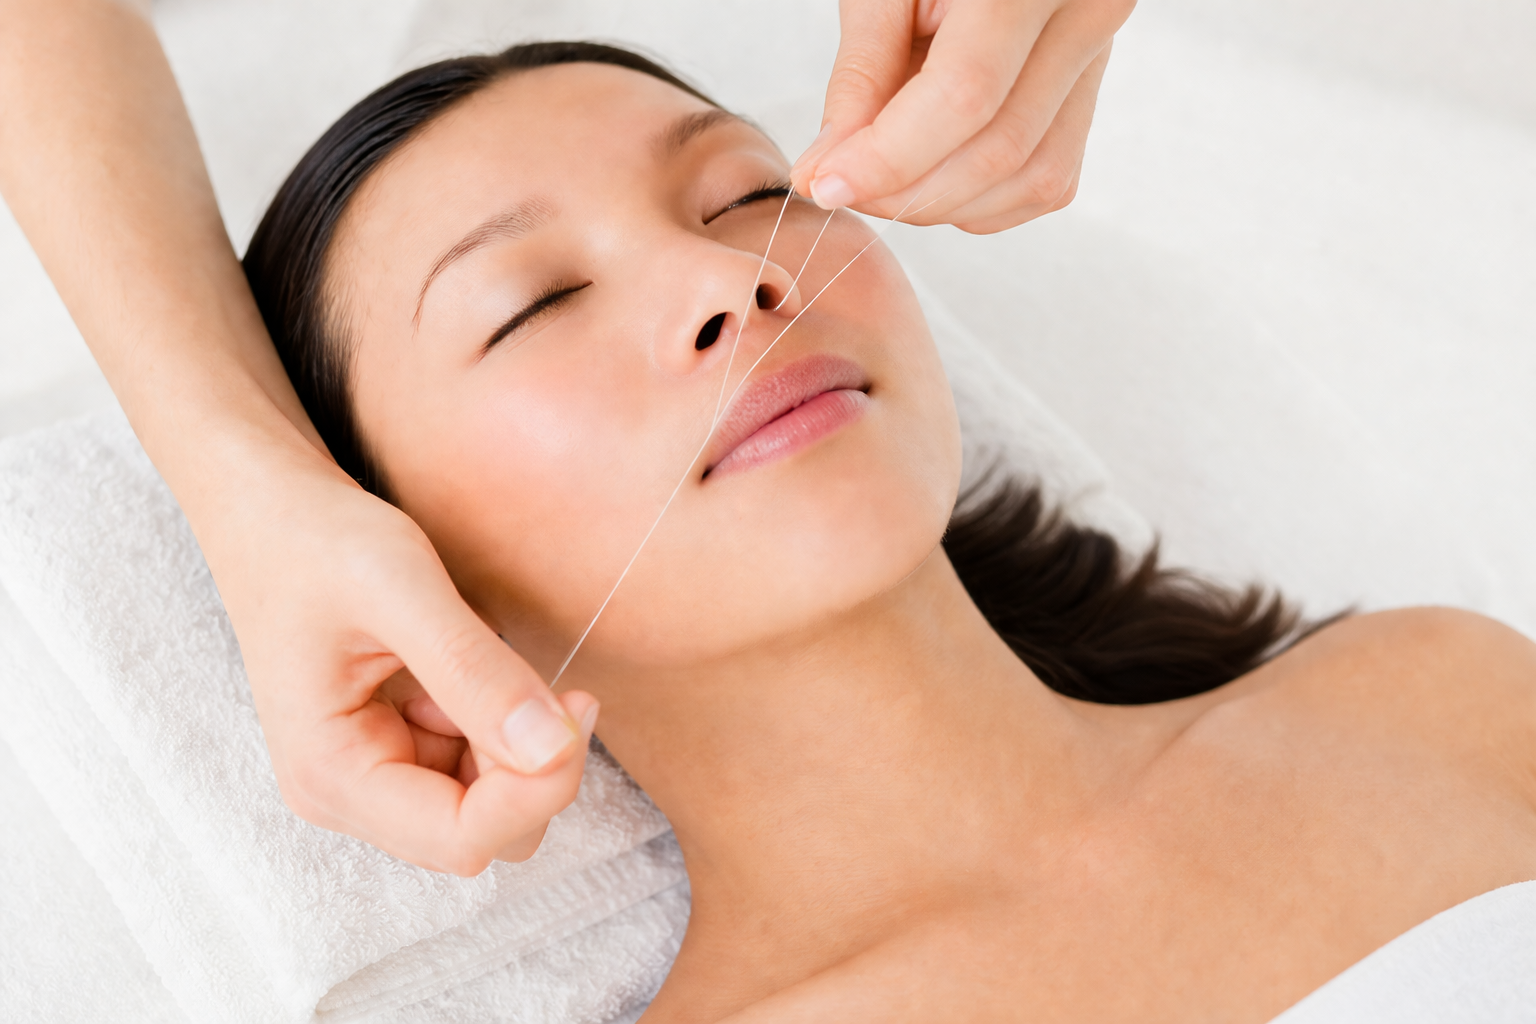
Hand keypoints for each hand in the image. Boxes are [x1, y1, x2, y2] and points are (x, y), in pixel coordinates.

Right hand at [216, 445, 598, 875]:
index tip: (577, 708)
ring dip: (522, 745)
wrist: (271, 510)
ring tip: (503, 660)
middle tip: (564, 688)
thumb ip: (475, 671)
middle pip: (482, 834)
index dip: (537, 790)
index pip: (462, 839)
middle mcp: (348, 794)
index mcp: (331, 775)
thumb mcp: (401, 589)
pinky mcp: (397, 747)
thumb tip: (552, 749)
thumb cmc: (315, 540)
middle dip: (535, 771)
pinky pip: (476, 763)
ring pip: (488, 804)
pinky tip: (481, 664)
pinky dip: (503, 723)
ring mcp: (373, 774)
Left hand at [791, 0, 1132, 233]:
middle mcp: (1087, 13)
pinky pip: (1048, 181)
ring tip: (880, 173)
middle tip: (838, 184)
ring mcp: (1099, 56)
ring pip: (1032, 178)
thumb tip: (830, 170)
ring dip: (942, 203)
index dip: (889, 157)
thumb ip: (861, 70)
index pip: (965, 95)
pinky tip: (931, 175)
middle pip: (999, 149)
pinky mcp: (1091, 93)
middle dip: (906, 190)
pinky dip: (982, 200)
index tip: (827, 184)